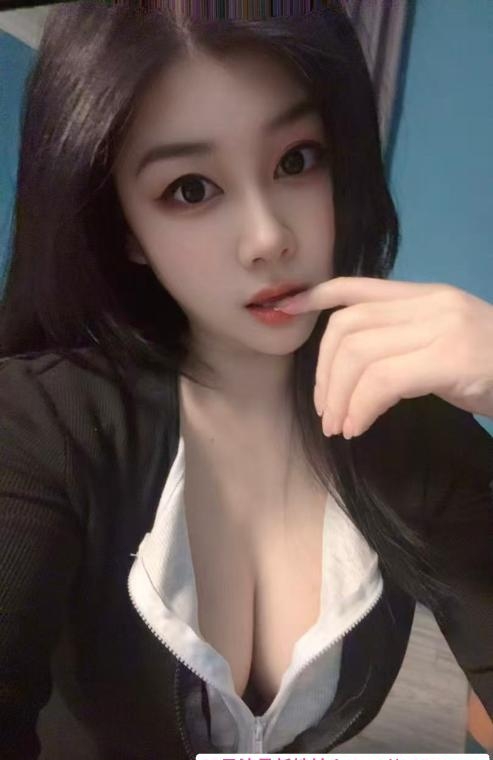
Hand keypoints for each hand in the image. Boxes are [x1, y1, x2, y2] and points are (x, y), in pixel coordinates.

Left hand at [275, 277, 492, 438]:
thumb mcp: (443, 346)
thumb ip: (402, 342)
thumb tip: (351, 367)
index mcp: (424, 297)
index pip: (356, 286)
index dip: (314, 295)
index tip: (284, 309)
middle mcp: (430, 303)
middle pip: (346, 326)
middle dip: (323, 373)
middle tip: (326, 413)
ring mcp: (442, 326)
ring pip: (358, 353)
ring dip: (338, 396)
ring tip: (341, 426)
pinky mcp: (450, 356)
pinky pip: (382, 380)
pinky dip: (360, 407)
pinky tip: (359, 427)